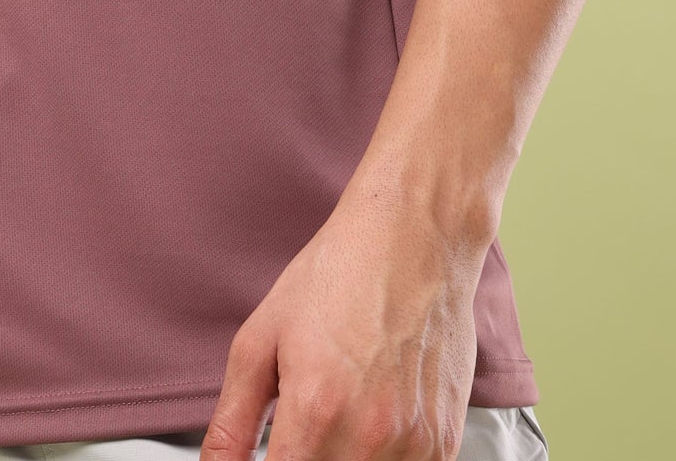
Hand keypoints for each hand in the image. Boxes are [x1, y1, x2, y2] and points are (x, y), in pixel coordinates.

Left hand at [200, 174, 486, 460]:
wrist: (414, 236)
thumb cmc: (336, 277)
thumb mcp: (260, 339)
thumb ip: (231, 423)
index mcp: (315, 410)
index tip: (272, 451)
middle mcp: (368, 437)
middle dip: (304, 459)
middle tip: (301, 427)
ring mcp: (413, 443)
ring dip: (343, 460)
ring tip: (338, 416)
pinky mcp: (444, 442)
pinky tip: (372, 420)